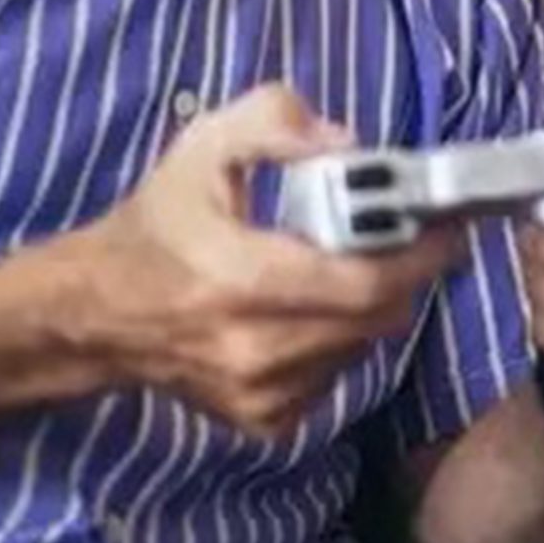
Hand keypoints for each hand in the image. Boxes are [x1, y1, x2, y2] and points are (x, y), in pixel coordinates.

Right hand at [98, 84, 459, 439]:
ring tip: (353, 268)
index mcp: (242, 279)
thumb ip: (273, 122)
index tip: (449, 228)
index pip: (365, 283)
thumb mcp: (202, 148)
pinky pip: (334, 379)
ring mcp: (258, 394)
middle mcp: (254, 348)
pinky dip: (340, 344)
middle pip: (375, 320)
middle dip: (404, 276)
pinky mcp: (260, 420)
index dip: (420, 256)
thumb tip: (346, 144)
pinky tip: (313, 312)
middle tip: (410, 240)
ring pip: (361, 350)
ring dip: (372, 309)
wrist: (94, 312)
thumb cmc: (155, 225)